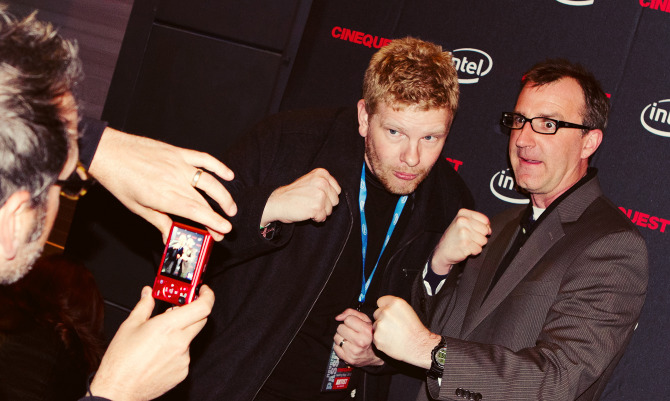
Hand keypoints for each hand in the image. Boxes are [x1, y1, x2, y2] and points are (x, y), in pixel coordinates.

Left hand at [89, 128, 236, 242]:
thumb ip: (159, 221)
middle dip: (217, 217)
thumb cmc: (119, 180)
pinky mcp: (178, 152)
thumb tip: (170, 237)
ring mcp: (179, 164)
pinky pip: (204, 159)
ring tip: (231, 208)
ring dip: (224, 196)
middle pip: (204, 202)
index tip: (224, 231)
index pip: (196, 212)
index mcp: (163, 197)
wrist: (108, 152)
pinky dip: (219, 167)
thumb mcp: (137, 207)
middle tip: (224, 228)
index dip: (213, 222)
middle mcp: (175, 180)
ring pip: (210, 182)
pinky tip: (229, 176)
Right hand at [89, 285, 213, 400]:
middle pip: (201, 320)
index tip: (203, 291)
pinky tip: (160, 353)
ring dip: (181, 333)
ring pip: (190, 338)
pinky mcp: (183, 371)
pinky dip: (177, 350)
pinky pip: (185, 355)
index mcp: (168, 327)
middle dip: (194, 312)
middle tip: (180, 310)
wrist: (118, 389)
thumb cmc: (121, 360)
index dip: (207, 296)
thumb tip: (148, 294)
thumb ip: (144, 306)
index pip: (202, 307)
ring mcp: (183, 358)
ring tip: (160, 338)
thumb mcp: (130, 325)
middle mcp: (180, 342)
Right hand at [261, 168, 340, 225]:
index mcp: (322, 174)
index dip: (328, 197)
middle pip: (335, 201)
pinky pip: (322, 218)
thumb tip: (337, 193)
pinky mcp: (317, 207)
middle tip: (310, 202)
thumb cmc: (293, 194)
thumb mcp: (310, 181)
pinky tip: (306, 212)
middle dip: (325, 205)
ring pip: (330, 210)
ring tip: (308, 207)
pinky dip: (315, 218)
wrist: (278, 202)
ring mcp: (320, 195)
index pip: (337, 190)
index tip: (316, 196)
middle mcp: (322, 182)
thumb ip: (324, 183)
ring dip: (320, 212)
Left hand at [334, 308, 383, 366]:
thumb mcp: (365, 320)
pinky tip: (347, 346)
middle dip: (344, 328)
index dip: (350, 320)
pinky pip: (335, 348)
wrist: (375, 354)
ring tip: (349, 339)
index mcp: (366, 331)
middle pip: (340, 328)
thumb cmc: (369, 335)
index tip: (354, 325)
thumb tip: (338, 317)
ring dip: (341, 337)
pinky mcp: (348, 359)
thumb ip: (351, 313)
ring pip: (336, 337)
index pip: (347, 319)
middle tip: (351, 332)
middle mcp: (360, 342)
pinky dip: (339, 346)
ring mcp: (353, 352)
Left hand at [372, 296, 440, 368]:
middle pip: (376, 313)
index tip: (388, 313)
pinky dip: (381, 338)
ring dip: (381, 329)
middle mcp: (386, 312)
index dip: (384, 307)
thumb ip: (393, 306)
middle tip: (393, 325)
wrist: (418, 345)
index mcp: (395, 303)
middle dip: (382, 318)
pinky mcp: (377, 337)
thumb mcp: (408, 310)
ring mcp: (380, 325)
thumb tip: (384, 306)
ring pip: (375, 325)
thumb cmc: (415, 330)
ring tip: (393, 334)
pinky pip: (375, 336)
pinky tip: (390, 340)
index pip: (380, 301)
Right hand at [431, 209, 490, 273]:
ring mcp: (464, 233)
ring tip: (467, 243)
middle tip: (469, 238)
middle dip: (480, 237)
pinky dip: (473, 251)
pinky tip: (465, 249)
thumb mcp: (462, 223)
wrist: (442, 251)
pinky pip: (478, 249)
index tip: (476, 231)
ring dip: (477, 245)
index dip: (484, 227)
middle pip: (485, 230)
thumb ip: (476, 222)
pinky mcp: (465, 244)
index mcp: (463, 213)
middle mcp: (463, 221)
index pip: (485, 220)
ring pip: (483, 241)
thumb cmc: (454, 237)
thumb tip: (489, 229)